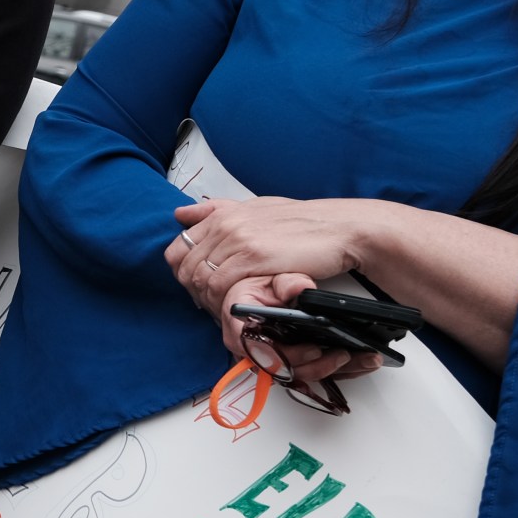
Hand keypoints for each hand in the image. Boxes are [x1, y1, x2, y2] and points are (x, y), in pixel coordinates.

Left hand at [169, 198, 369, 308]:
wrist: (340, 228)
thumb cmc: (303, 223)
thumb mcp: (256, 208)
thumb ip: (217, 211)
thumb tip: (181, 213)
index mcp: (223, 214)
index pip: (177, 249)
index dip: (182, 273)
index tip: (197, 287)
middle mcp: (225, 224)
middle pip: (184, 268)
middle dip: (192, 292)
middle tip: (209, 305)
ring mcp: (237, 240)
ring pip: (199, 280)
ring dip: (206, 301)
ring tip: (222, 309)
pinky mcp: (253, 257)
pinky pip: (219, 286)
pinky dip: (221, 302)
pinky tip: (233, 308)